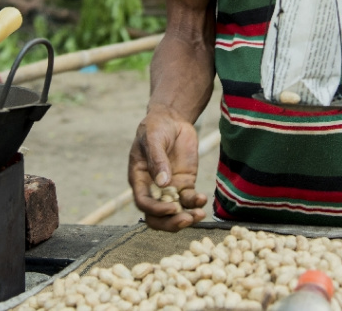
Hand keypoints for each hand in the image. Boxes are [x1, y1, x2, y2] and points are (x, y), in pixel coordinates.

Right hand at [128, 106, 207, 231]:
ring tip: (199, 214)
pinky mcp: (184, 183)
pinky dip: (196, 203)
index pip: (144, 202)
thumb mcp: (153, 139)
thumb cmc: (156, 127)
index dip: (156, 210)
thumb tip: (162, 183)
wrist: (171, 119)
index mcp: (139, 179)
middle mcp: (153, 188)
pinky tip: (202, 199)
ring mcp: (170, 187)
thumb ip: (157, 160)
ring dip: (186, 217)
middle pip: (157, 216)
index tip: (172, 208)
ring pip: (175, 212)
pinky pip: (189, 199)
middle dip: (171, 223)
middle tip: (187, 220)